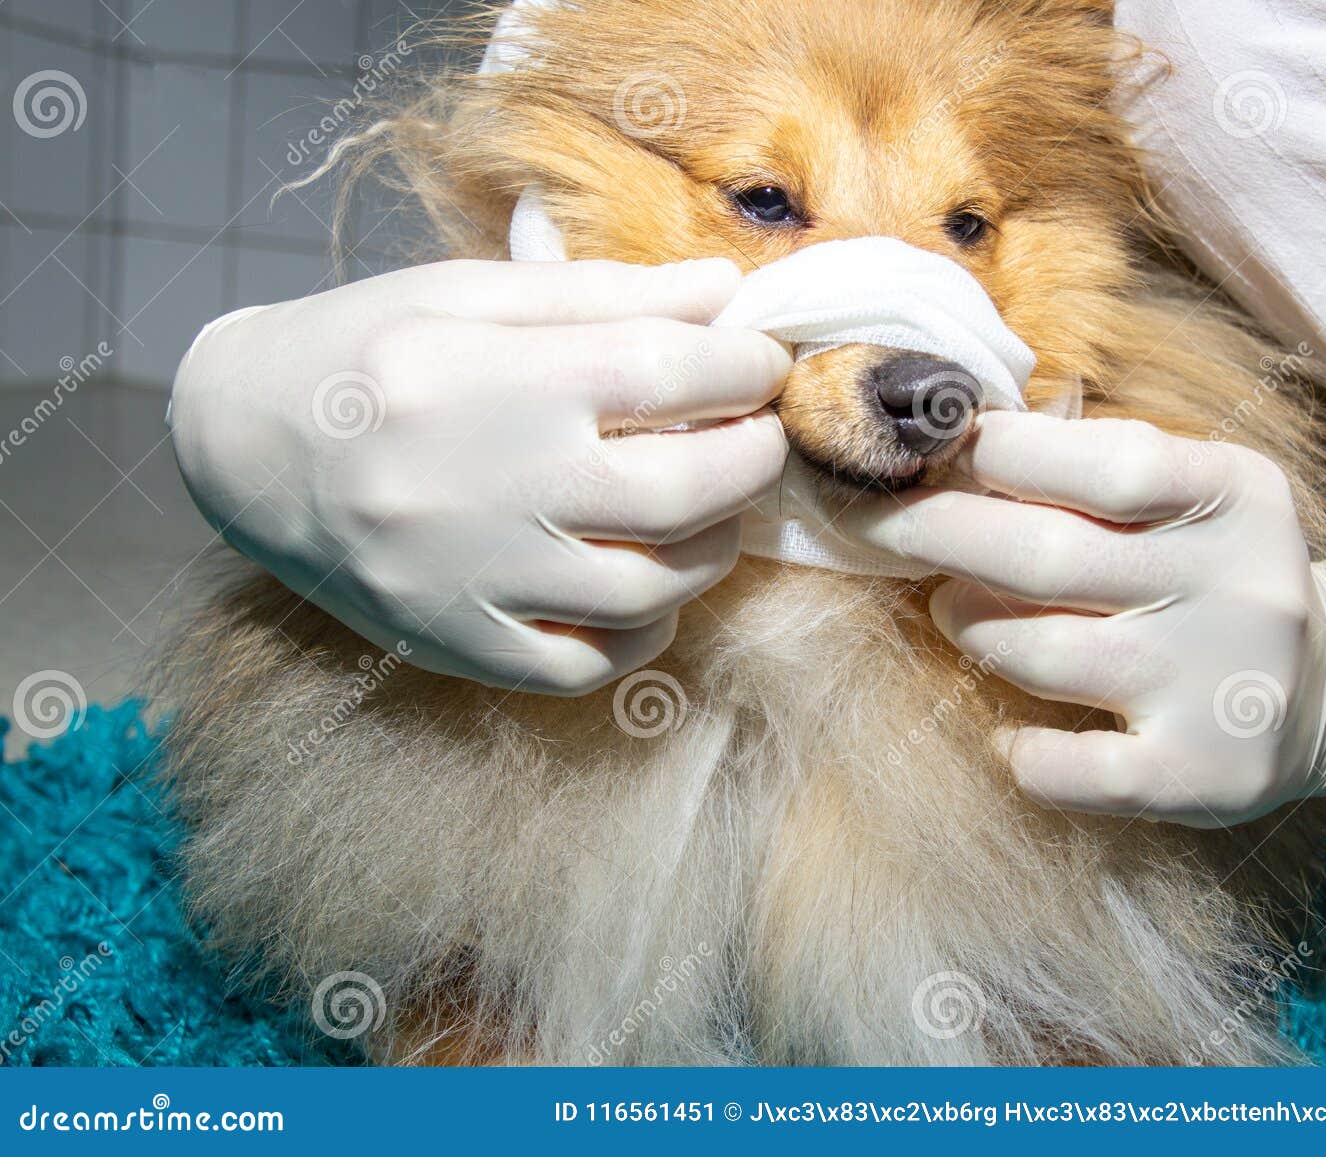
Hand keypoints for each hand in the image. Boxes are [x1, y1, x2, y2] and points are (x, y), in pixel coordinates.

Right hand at [170, 258, 790, 692]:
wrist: (239, 443)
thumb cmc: (365, 352)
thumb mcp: (469, 294)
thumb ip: (602, 295)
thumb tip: (726, 294)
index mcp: (496, 379)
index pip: (668, 372)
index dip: (742, 368)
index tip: (760, 364)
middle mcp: (489, 485)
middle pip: (681, 492)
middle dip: (751, 461)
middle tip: (758, 437)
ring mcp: (471, 578)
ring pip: (649, 591)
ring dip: (711, 548)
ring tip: (709, 509)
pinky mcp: (454, 642)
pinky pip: (584, 666)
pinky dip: (641, 632)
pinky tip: (646, 587)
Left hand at [834, 412, 1325, 825]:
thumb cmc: (1214, 571)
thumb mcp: (1191, 495)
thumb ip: (1096, 464)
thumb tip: (953, 443)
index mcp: (1237, 495)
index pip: (1104, 461)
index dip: (998, 455)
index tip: (929, 450)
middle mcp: (1239, 586)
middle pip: (1050, 556)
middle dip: (935, 532)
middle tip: (876, 523)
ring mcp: (1222, 686)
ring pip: (1045, 654)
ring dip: (970, 626)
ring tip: (950, 609)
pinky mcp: (1201, 775)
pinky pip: (1069, 767)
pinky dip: (1018, 749)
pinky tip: (1007, 731)